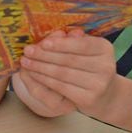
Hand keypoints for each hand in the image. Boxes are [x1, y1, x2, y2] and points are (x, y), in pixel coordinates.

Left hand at [15, 29, 131, 129]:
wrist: (104, 94)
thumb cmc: (89, 66)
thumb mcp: (85, 50)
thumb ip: (71, 41)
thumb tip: (56, 33)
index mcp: (105, 48)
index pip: (81, 45)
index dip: (61, 44)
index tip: (43, 43)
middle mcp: (105, 66)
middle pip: (69, 60)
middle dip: (45, 55)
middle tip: (27, 51)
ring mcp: (98, 84)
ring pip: (62, 73)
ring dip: (40, 67)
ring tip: (26, 62)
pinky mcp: (88, 99)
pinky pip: (61, 87)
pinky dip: (44, 79)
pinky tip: (33, 74)